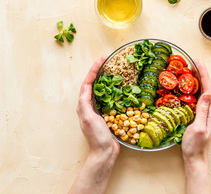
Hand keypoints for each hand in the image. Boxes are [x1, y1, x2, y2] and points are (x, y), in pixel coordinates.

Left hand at [70, 57, 119, 193]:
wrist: (104, 153)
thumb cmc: (96, 137)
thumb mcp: (89, 119)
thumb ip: (86, 104)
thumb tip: (86, 90)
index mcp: (84, 106)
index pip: (87, 83)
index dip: (93, 71)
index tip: (101, 60)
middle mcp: (90, 106)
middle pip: (94, 84)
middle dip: (99, 72)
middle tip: (107, 61)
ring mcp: (99, 110)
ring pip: (103, 91)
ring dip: (107, 80)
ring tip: (115, 70)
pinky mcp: (108, 115)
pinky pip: (111, 99)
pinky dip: (116, 91)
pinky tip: (123, 89)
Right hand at [182, 60, 210, 162]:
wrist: (195, 158)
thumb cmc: (195, 145)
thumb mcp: (197, 128)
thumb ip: (202, 111)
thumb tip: (205, 93)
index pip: (208, 89)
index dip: (203, 75)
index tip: (198, 62)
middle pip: (206, 88)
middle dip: (201, 74)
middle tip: (193, 61)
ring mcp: (206, 114)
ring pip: (202, 92)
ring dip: (197, 80)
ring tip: (191, 69)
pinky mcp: (200, 116)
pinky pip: (197, 98)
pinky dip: (193, 89)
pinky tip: (188, 87)